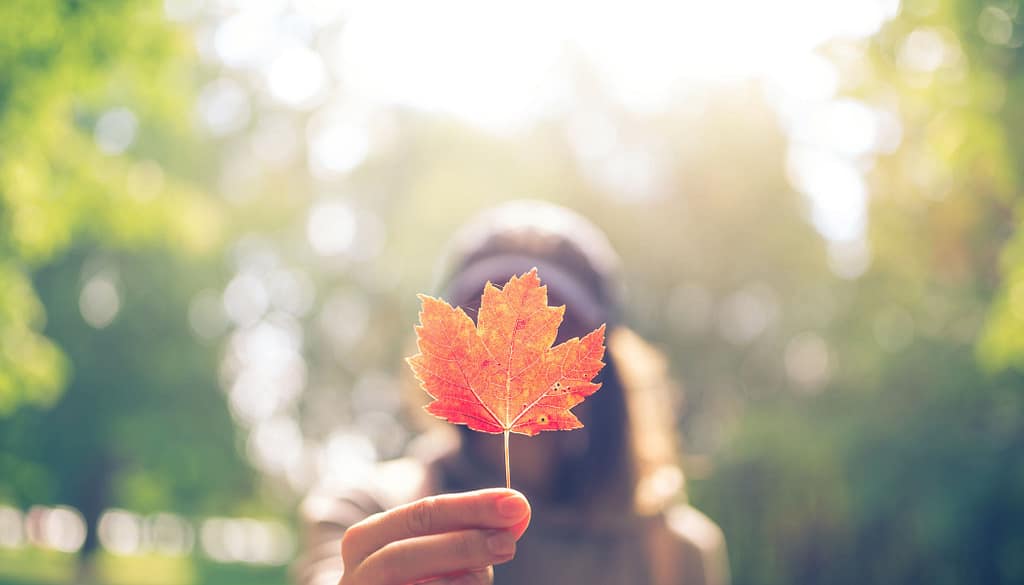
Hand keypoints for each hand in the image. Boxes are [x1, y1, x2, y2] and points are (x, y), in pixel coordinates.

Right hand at [339, 488, 530, 584]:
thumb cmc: (417, 575)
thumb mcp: (439, 546)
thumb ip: (472, 528)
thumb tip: (519, 510)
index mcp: (365, 540)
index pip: (419, 514)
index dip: (470, 507)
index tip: (516, 503)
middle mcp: (356, 575)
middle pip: (404, 555)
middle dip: (463, 546)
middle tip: (508, 543)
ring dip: (463, 581)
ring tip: (485, 575)